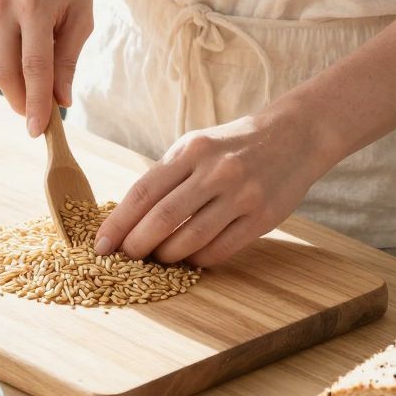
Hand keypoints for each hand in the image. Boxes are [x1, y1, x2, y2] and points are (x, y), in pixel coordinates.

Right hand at [0, 0, 93, 134]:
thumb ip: (68, 60)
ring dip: (13, 80)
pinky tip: (18, 41)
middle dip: (21, 99)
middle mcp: (1, 3)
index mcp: (34, 3)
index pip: (34, 67)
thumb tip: (60, 101)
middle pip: (5, 72)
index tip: (38, 130)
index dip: (36, 103)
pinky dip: (2, 60)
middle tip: (39, 113)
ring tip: (35, 66)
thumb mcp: (82, 16)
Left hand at [94, 97, 326, 267]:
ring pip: (190, 240)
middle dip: (137, 246)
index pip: (142, 192)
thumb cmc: (233, 145)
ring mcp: (241, 195)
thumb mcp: (197, 146)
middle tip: (126, 258)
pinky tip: (190, 258)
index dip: (117, 224)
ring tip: (159, 258)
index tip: (100, 246)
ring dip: (167, 256)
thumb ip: (166, 177)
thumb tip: (128, 219)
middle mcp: (215, 171)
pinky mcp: (262, 218)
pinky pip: (220, 250)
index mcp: (192, 150)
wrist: (295, 136)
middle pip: (163, 219)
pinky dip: (197, 259)